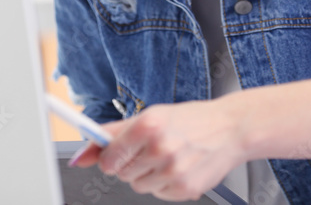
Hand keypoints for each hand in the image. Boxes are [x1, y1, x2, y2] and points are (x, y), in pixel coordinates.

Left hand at [71, 99, 247, 201]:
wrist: (230, 129)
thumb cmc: (189, 120)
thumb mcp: (150, 116)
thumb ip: (112, 135)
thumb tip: (80, 157)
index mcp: (148, 125)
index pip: (109, 158)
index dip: (110, 158)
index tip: (115, 155)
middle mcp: (161, 148)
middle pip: (122, 174)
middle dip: (131, 163)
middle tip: (151, 149)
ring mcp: (174, 171)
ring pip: (138, 186)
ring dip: (147, 174)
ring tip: (167, 157)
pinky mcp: (185, 189)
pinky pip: (158, 194)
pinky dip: (164, 184)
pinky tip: (179, 168)